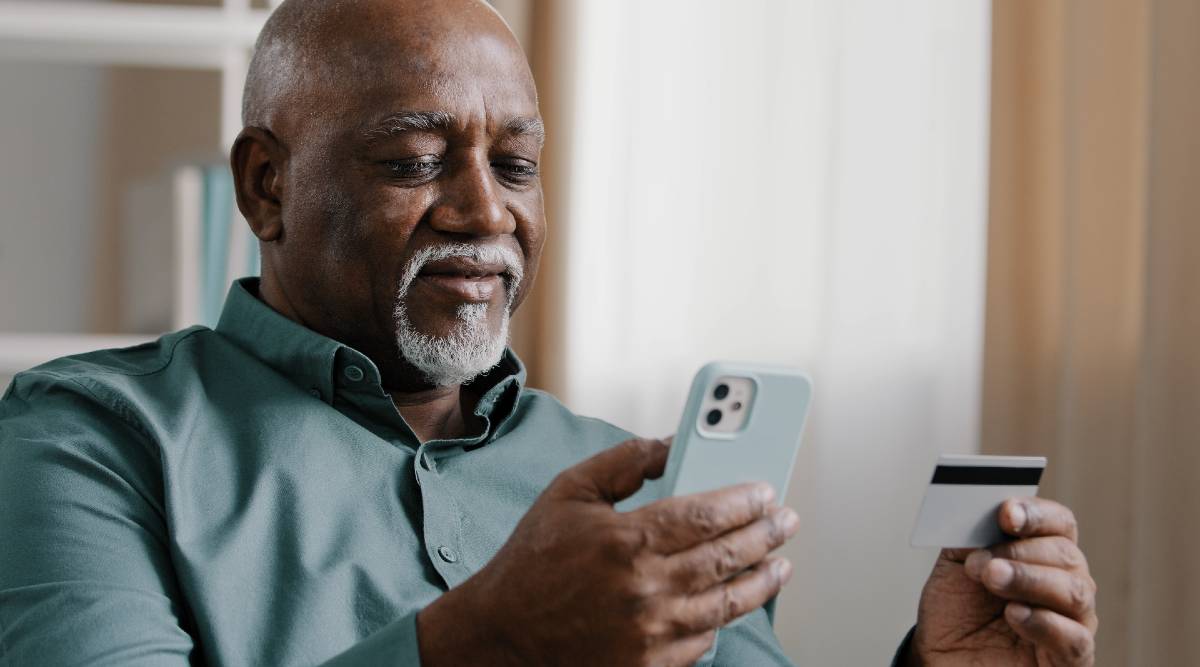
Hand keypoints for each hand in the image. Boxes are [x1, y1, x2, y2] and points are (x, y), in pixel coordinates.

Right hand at [417, 437, 800, 666]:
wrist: (501, 635)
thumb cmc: (533, 560)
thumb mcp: (570, 492)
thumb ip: (625, 462)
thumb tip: (672, 442)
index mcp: (628, 541)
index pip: (708, 515)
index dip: (746, 501)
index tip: (766, 491)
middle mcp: (646, 590)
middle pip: (727, 558)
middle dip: (766, 537)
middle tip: (785, 522)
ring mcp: (651, 634)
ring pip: (727, 604)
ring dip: (761, 581)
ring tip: (779, 565)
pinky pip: (704, 642)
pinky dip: (722, 620)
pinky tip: (731, 602)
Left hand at [910, 497, 1097, 665]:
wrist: (944, 658)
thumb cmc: (957, 612)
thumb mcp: (955, 565)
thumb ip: (971, 535)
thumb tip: (978, 506)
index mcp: (1041, 553)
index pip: (1058, 522)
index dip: (1035, 514)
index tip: (1006, 513)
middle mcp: (1064, 582)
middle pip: (1066, 553)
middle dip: (1020, 551)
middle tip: (982, 561)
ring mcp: (1072, 621)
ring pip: (1074, 591)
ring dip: (1029, 579)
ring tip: (993, 578)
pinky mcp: (1070, 659)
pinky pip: (1074, 639)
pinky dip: (1044, 622)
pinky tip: (1014, 614)